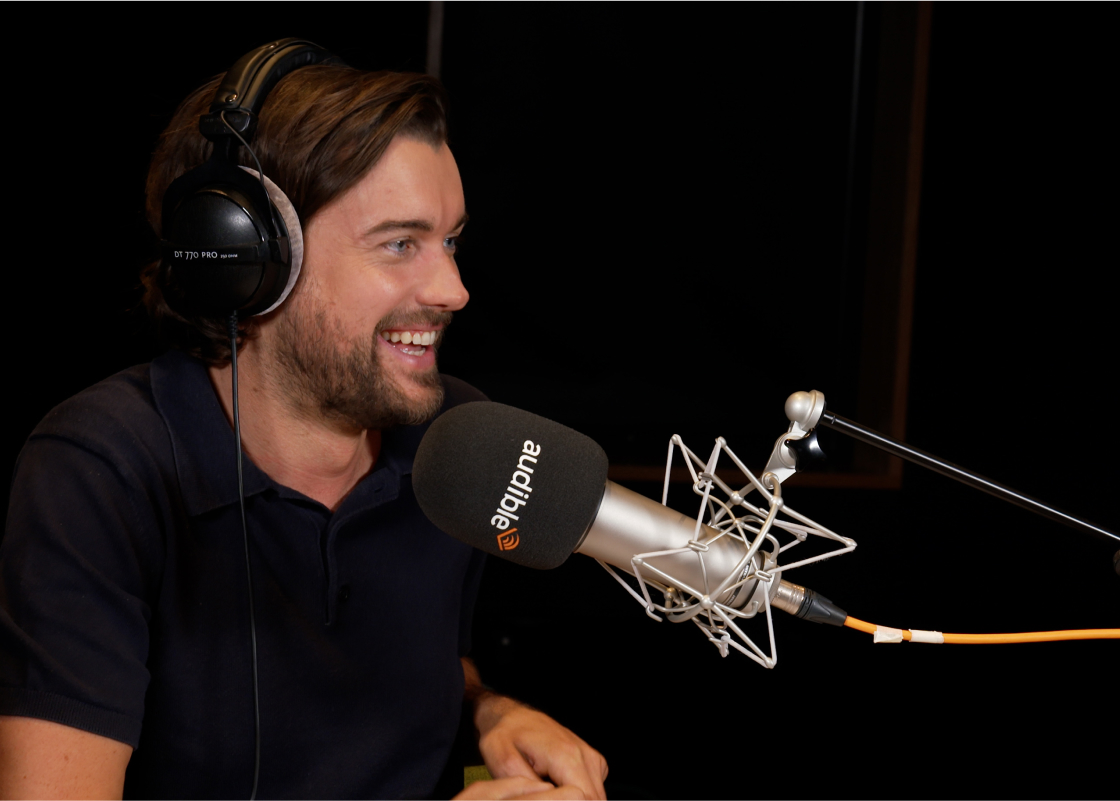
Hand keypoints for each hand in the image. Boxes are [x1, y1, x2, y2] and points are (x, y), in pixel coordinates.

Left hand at [474, 694, 607, 800]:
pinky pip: (594, 788)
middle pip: (593, 798)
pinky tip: (558, 785)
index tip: (544, 799)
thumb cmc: (505, 736)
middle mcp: (583, 754)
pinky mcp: (593, 761)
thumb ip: (530, 787)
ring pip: (596, 795)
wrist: (512, 717)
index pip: (583, 798)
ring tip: (548, 788)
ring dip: (574, 798)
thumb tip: (550, 799)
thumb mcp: (504, 763)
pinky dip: (580, 792)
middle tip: (544, 795)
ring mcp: (591, 756)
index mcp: (565, 755)